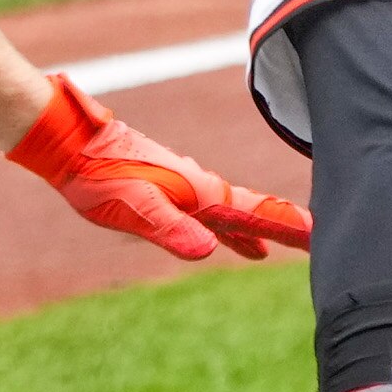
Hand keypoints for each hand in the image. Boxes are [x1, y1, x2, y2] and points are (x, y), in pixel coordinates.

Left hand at [6, 76, 309, 262]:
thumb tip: (209, 250)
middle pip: (250, 211)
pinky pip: (207, 211)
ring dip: (255, 227)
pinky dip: (225, 226)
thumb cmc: (99, 176)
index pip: (253, 213)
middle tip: (317, 242)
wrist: (70, 142)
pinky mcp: (167, 188)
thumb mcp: (134, 208)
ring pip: (230, 211)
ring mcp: (184, 187)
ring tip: (274, 248)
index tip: (320, 235)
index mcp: (198, 194)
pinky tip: (224, 239)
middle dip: (283, 226)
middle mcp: (198, 188)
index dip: (287, 226)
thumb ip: (171, 228)